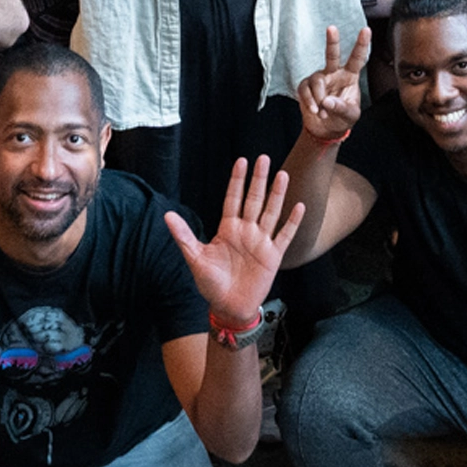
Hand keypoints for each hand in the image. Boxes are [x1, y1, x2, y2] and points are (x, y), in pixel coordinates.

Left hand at [162, 155, 304, 321]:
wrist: (228, 307)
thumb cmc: (210, 284)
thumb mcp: (195, 258)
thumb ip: (184, 236)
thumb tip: (167, 215)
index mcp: (227, 229)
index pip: (233, 198)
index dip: (237, 180)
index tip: (241, 161)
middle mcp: (246, 231)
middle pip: (254, 200)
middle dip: (258, 180)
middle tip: (264, 158)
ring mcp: (261, 242)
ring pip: (271, 212)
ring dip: (277, 194)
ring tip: (282, 174)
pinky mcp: (273, 256)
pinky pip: (285, 235)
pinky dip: (292, 221)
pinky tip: (299, 206)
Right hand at [296, 25, 370, 145]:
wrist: (326, 129)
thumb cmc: (342, 118)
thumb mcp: (350, 116)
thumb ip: (342, 108)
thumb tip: (327, 101)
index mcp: (349, 76)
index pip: (357, 59)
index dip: (362, 45)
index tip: (366, 30)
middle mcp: (334, 73)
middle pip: (332, 55)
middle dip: (332, 41)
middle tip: (332, 28)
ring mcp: (319, 79)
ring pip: (317, 79)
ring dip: (319, 97)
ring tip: (322, 111)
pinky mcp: (306, 86)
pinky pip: (304, 89)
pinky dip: (309, 100)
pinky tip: (314, 110)